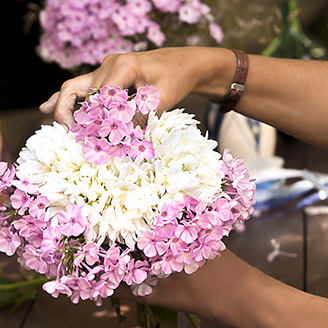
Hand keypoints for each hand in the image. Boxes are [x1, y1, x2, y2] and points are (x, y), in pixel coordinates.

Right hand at [39, 47, 234, 128]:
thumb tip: (118, 140)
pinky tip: (50, 105)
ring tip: (57, 124)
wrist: (185, 63)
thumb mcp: (160, 101)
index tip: (98, 140)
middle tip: (71, 135)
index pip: (99, 98)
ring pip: (77, 87)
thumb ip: (137, 118)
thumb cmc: (176, 79)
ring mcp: (107, 68)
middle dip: (73, 115)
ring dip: (66, 106)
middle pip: (81, 91)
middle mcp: (110, 65)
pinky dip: (70, 98)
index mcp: (123, 67)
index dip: (96, 121)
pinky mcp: (109, 74)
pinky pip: (85, 86)